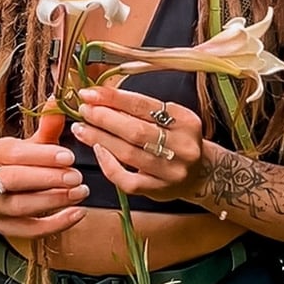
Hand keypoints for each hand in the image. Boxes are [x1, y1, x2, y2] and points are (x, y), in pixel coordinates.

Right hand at [0, 98, 88, 238]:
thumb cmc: (20, 162)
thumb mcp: (31, 142)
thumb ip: (47, 125)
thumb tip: (58, 99)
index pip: (16, 154)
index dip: (42, 156)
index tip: (69, 156)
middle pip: (15, 181)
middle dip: (47, 180)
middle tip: (76, 177)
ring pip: (21, 207)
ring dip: (53, 201)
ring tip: (80, 193)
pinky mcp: (5, 228)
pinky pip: (28, 231)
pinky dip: (54, 225)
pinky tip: (76, 214)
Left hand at [71, 86, 203, 202]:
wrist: (201, 173)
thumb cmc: (178, 139)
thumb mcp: (172, 117)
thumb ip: (142, 109)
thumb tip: (103, 97)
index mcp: (186, 121)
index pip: (143, 105)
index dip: (114, 98)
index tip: (91, 93)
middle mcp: (182, 147)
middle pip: (135, 130)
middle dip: (104, 118)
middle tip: (84, 109)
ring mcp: (171, 172)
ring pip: (128, 153)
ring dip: (100, 138)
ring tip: (81, 128)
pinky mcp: (159, 191)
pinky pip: (128, 180)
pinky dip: (109, 165)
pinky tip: (97, 151)